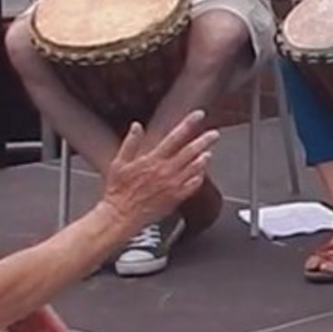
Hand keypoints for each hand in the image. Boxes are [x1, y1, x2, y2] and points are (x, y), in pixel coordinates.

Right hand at [97, 111, 216, 222]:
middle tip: (214, 134)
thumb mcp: (118, 163)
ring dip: (204, 158)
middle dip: (204, 140)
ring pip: (195, 167)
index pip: (174, 137)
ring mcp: (173, 184)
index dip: (188, 124)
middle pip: (190, 151)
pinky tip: (201, 172)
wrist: (120, 216)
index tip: (198, 115)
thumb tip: (136, 126)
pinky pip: (193, 185)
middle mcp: (165, 171)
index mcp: (152, 160)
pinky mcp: (176, 197)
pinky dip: (199, 177)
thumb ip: (130, 143)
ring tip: (209, 151)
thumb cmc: (117, 192)